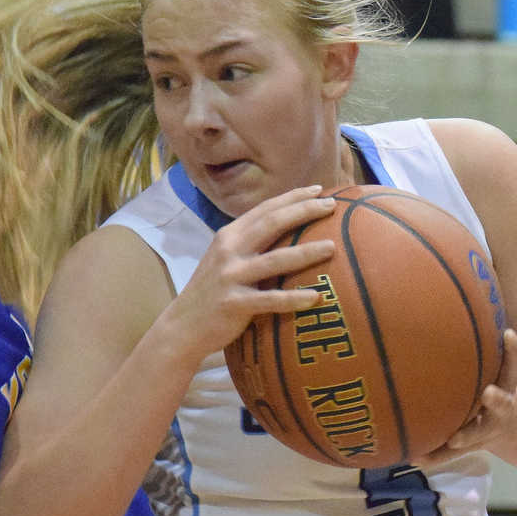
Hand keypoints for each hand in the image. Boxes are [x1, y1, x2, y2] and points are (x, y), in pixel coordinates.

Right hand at [169, 186, 336, 363]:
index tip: (320, 189)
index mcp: (230, 235)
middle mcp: (229, 250)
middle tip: (332, 206)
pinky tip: (316, 297)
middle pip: (271, 224)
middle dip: (303, 212)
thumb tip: (288, 229)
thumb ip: (250, 242)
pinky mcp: (234, 304)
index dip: (292, 197)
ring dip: (305, 252)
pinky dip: (293, 298)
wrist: (183, 325)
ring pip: (274, 260)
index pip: (265, 209)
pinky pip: (270, 300)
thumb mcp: (226, 258)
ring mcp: (230, 276)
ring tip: (332, 247)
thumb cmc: (214, 291)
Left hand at [415, 328, 516, 468]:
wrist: (507, 425)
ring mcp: (486, 430)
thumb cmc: (488, 383)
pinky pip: (449, 453)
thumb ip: (480, 345)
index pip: (513, 365)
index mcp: (506, 385)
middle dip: (498, 400)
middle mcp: (499, 408)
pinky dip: (434, 456)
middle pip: (503, 404)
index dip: (513, 350)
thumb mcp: (491, 368)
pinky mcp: (467, 445)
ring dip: (467, 437)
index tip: (509, 334)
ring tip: (453, 441)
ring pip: (479, 436)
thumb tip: (455, 293)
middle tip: (489, 393)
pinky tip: (414, 458)